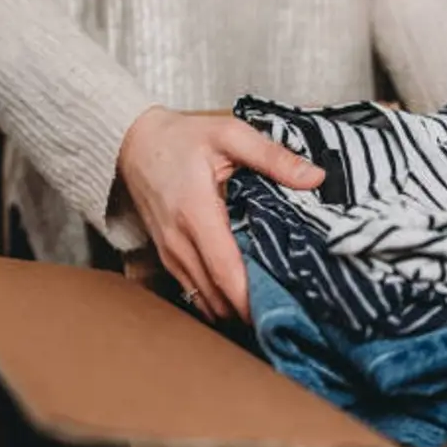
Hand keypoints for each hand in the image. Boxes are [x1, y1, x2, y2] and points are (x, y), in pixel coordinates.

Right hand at [117, 107, 324, 322]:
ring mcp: (169, 252)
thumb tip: (314, 177)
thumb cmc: (182, 138)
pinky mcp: (166, 256)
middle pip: (215, 294)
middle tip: (288, 312)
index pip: (224, 269)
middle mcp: (178, 240)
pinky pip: (192, 290)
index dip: (249, 296)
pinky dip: (217, 300)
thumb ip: (272, 156)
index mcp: (196, 213)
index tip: (280, 308)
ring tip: (271, 306)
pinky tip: (242, 296)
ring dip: (233, 309)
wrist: (132, 144)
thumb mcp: (230, 134)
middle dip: (249, 310)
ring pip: (202, 298)